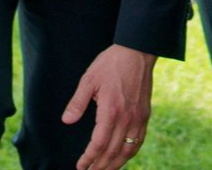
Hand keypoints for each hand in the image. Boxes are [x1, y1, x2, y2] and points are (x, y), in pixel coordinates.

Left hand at [62, 44, 153, 168]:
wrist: (136, 53)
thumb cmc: (110, 64)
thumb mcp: (89, 79)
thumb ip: (78, 102)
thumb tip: (66, 121)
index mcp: (111, 110)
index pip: (99, 144)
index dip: (89, 158)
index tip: (80, 166)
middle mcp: (127, 119)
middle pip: (113, 152)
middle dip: (100, 166)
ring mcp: (138, 120)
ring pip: (127, 152)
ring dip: (115, 165)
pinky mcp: (145, 117)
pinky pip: (138, 143)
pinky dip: (129, 155)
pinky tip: (121, 158)